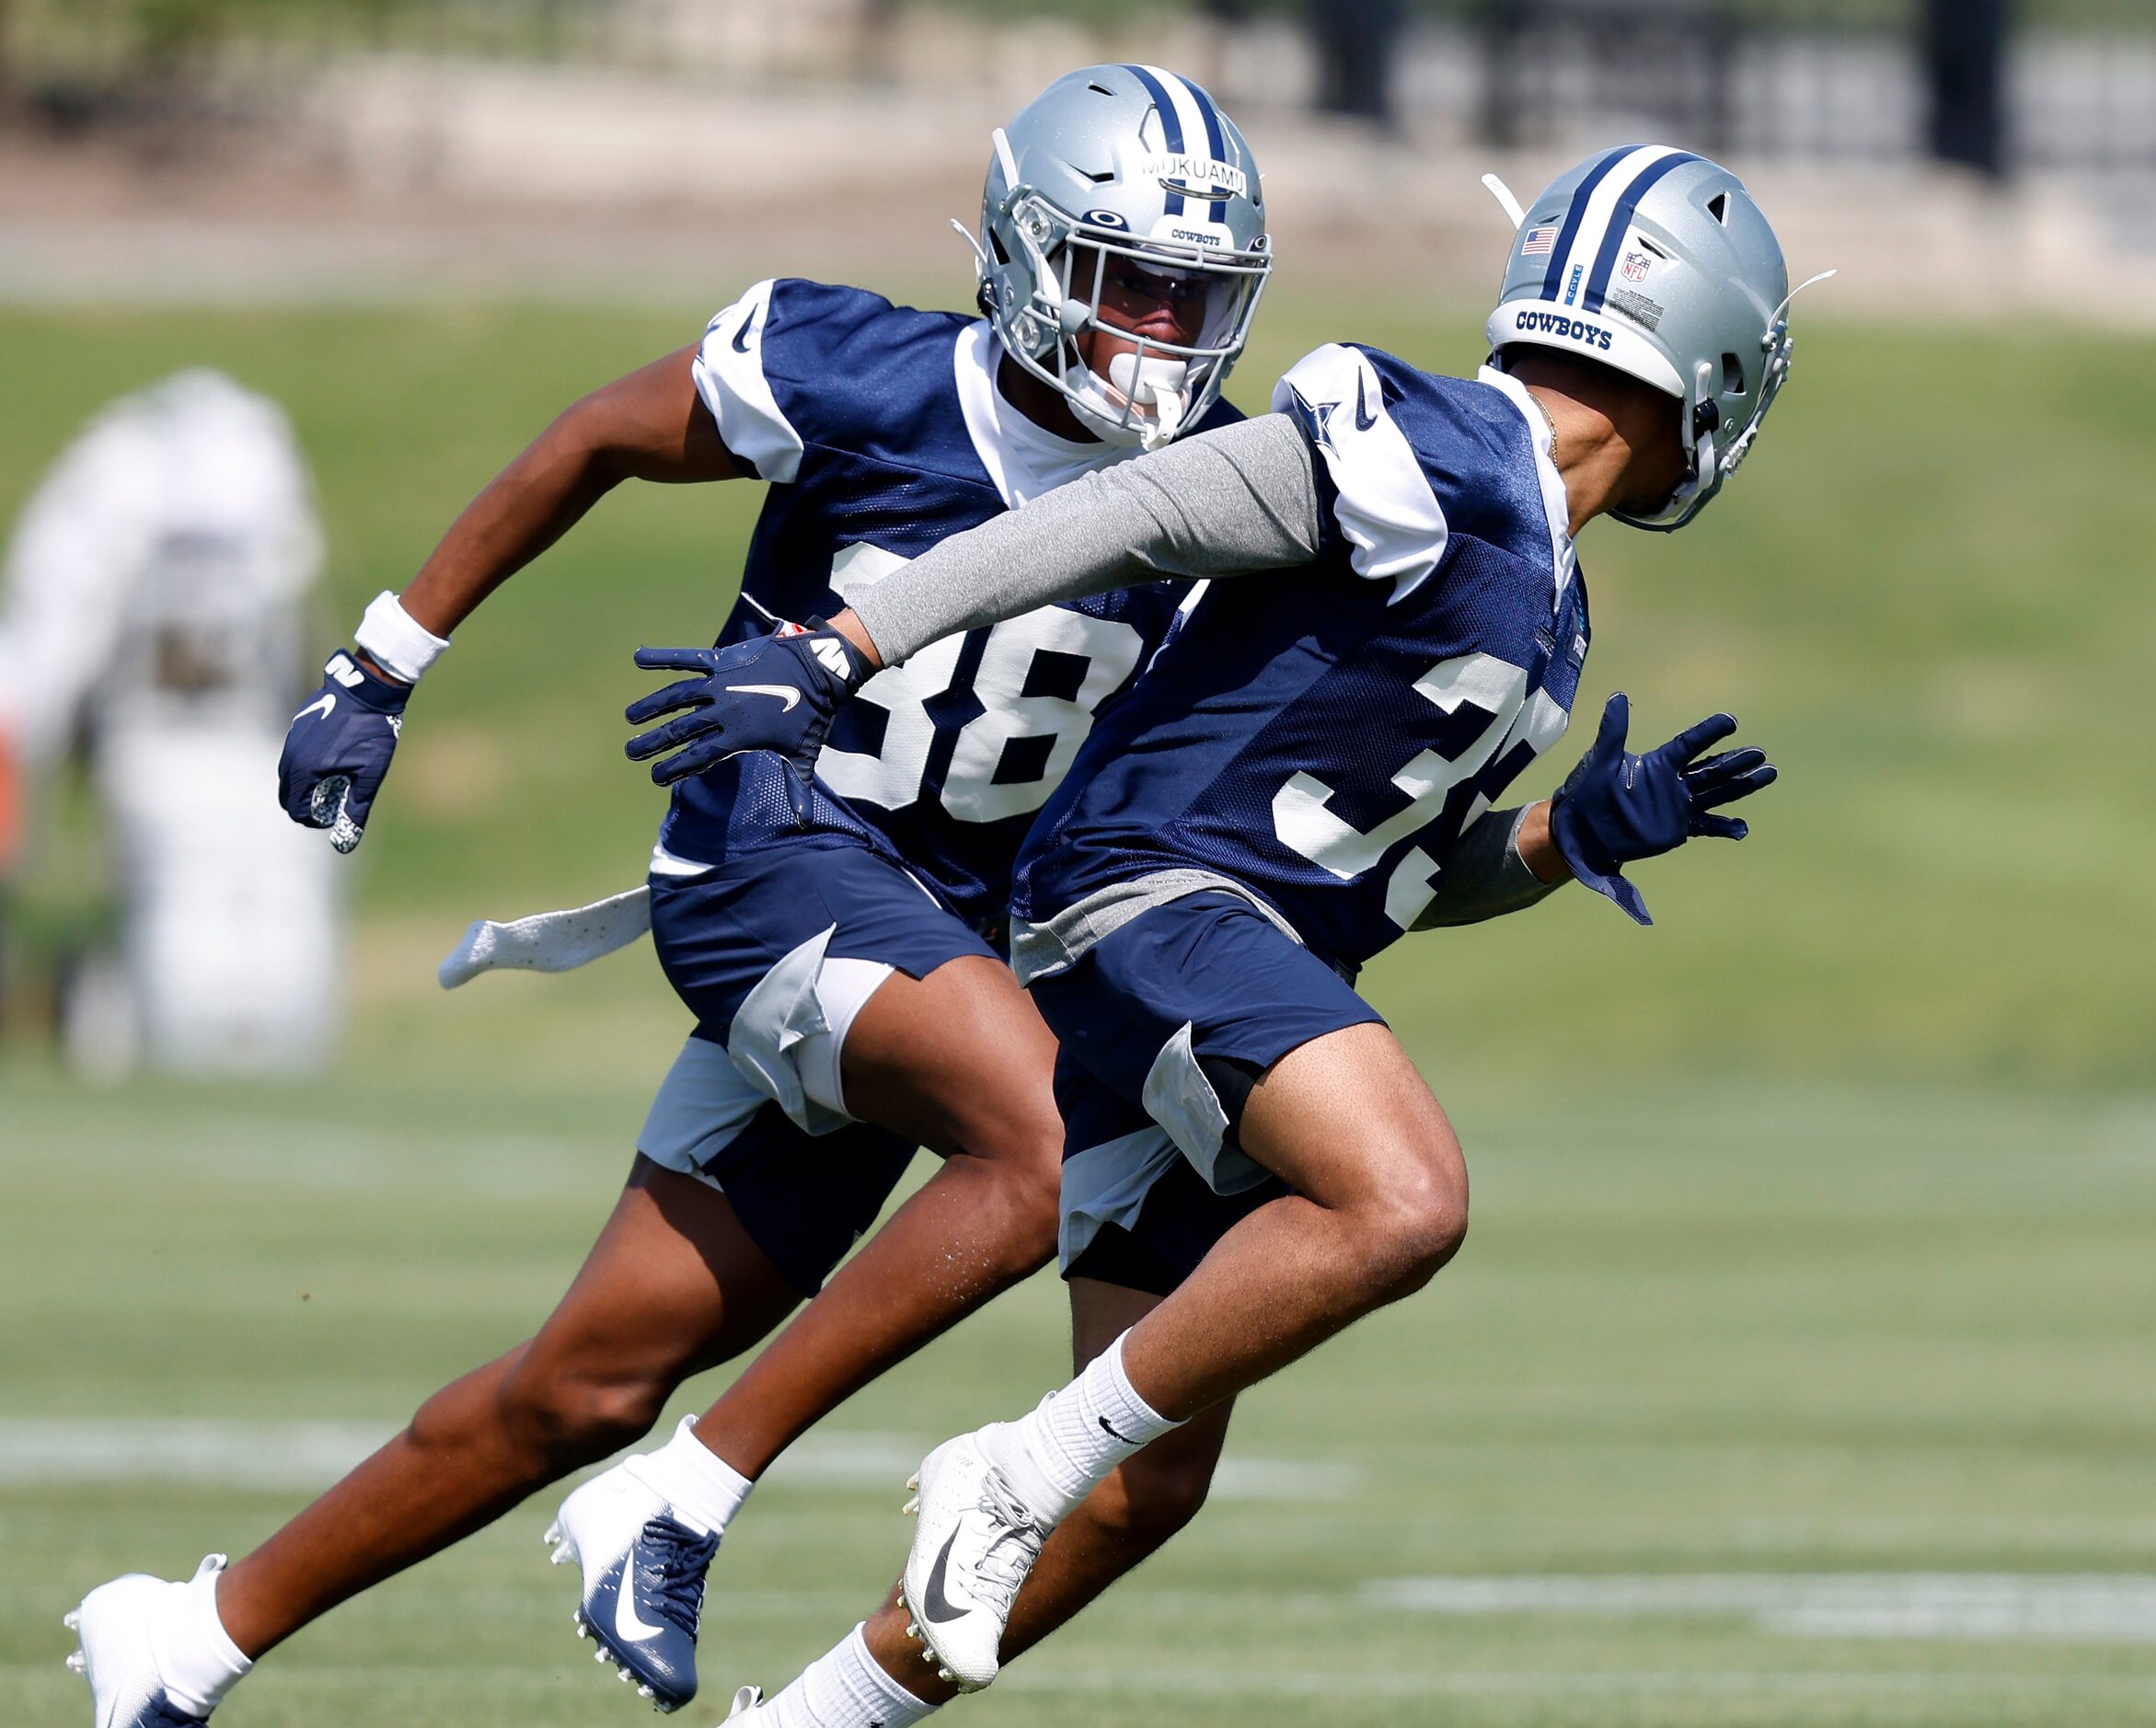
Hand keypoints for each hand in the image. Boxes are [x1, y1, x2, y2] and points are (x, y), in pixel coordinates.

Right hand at [278, 651, 410, 853]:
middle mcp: (291, 757)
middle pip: (287, 796)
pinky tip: (332, 761)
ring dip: (305, 787)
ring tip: (335, 782)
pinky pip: (292, 757)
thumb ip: (355, 810)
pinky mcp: (296, 728)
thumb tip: (346, 843)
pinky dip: (305, 768)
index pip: (297, 810)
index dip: (316, 820)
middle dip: (306, 806)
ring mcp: (291, 740)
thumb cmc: (371, 734)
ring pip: (288, 776)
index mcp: (305, 771)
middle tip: (333, 803)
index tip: (336, 815)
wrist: (367, 690)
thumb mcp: (369, 776)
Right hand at [623, 621, 870, 821]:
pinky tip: (639, 659)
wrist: (822, 668)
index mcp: (739, 736)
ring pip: (677, 696)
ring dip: (652, 706)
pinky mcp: (723, 659)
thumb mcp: (803, 754)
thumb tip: (805, 823)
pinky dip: (663, 657)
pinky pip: (687, 658)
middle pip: (681, 729)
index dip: (676, 767)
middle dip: (654, 742)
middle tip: (631, 752)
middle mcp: (725, 710)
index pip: (699, 756)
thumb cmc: (813, 715)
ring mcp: (722, 683)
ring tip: (631, 717)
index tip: (656, 776)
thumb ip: (796, 788)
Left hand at [1548, 692, 1776, 925]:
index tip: (1731, 720)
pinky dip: (1724, 827)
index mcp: (1658, 763)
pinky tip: (1742, 828)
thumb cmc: (1587, 792)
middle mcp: (1673, 783)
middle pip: (1712, 769)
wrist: (1580, 830)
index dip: (1709, 733)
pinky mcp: (1676, 829)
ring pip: (1717, 793)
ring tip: (1768, 774)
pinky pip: (1706, 826)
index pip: (1689, 744)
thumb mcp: (1601, 760)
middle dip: (1737, 762)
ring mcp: (1678, 806)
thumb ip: (1614, 730)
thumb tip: (1618, 696)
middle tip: (1761, 754)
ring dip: (1741, 786)